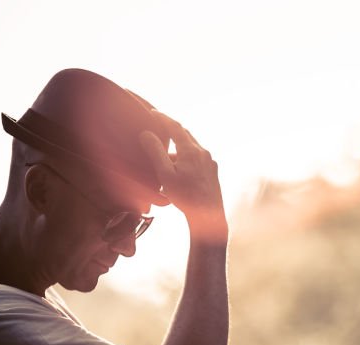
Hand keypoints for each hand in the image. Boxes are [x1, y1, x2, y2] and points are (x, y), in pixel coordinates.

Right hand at [139, 112, 226, 241]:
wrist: (208, 217)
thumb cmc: (186, 197)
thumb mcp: (165, 174)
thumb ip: (156, 152)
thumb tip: (146, 134)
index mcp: (191, 150)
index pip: (175, 127)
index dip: (163, 118)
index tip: (152, 113)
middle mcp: (203, 153)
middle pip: (185, 135)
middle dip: (171, 131)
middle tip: (159, 129)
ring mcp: (210, 162)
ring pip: (191, 149)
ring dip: (178, 149)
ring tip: (165, 158)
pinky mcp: (212, 172)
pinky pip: (197, 159)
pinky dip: (185, 159)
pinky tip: (178, 170)